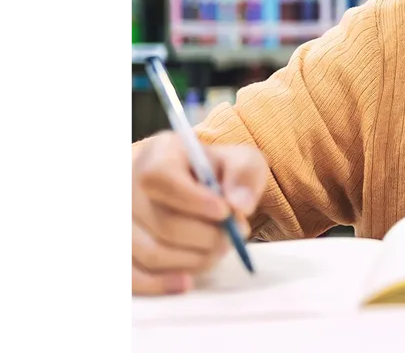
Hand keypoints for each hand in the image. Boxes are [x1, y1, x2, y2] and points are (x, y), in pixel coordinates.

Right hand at [129, 131, 267, 295]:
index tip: (225, 211)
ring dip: (194, 259)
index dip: (194, 200)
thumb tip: (239, 205)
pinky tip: (187, 282)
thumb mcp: (239, 160)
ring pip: (151, 253)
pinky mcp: (125, 251)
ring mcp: (124, 222)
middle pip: (163, 223)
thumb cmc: (214, 173)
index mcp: (158, 156)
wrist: (193, 185)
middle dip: (207, 236)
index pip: (162, 178)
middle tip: (235, 236)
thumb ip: (244, 174)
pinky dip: (161, 284)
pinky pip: (132, 277)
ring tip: (220, 249)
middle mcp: (130, 188)